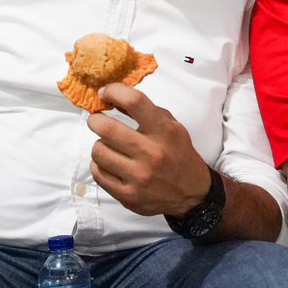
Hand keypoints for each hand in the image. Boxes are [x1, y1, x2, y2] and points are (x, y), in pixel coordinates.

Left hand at [85, 83, 211, 216]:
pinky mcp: (128, 196)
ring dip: (100, 145)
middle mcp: (151, 153)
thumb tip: (111, 98)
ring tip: (108, 146)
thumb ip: (145, 110)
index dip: (113, 91)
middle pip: (106, 128)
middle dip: (96, 120)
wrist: (191, 193)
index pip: (134, 102)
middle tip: (98, 120)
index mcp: (164, 132)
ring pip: (98, 151)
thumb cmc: (178, 153)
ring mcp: (138, 177)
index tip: (105, 93)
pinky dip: (100, 165)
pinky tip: (110, 163)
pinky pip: (98, 173)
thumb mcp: (171, 126)